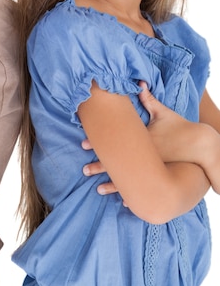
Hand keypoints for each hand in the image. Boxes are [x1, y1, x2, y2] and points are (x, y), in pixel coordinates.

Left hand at [84, 81, 209, 196]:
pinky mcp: (161, 178)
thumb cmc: (181, 127)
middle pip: (117, 163)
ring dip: (113, 186)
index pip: (115, 142)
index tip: (84, 145)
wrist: (202, 145)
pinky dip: (134, 196)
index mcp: (141, 140)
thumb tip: (140, 81)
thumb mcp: (164, 113)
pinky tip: (124, 203)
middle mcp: (144, 157)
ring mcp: (152, 169)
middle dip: (99, 167)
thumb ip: (149, 99)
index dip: (99, 144)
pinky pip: (145, 190)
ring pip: (128, 181)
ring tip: (98, 190)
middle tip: (84, 170)